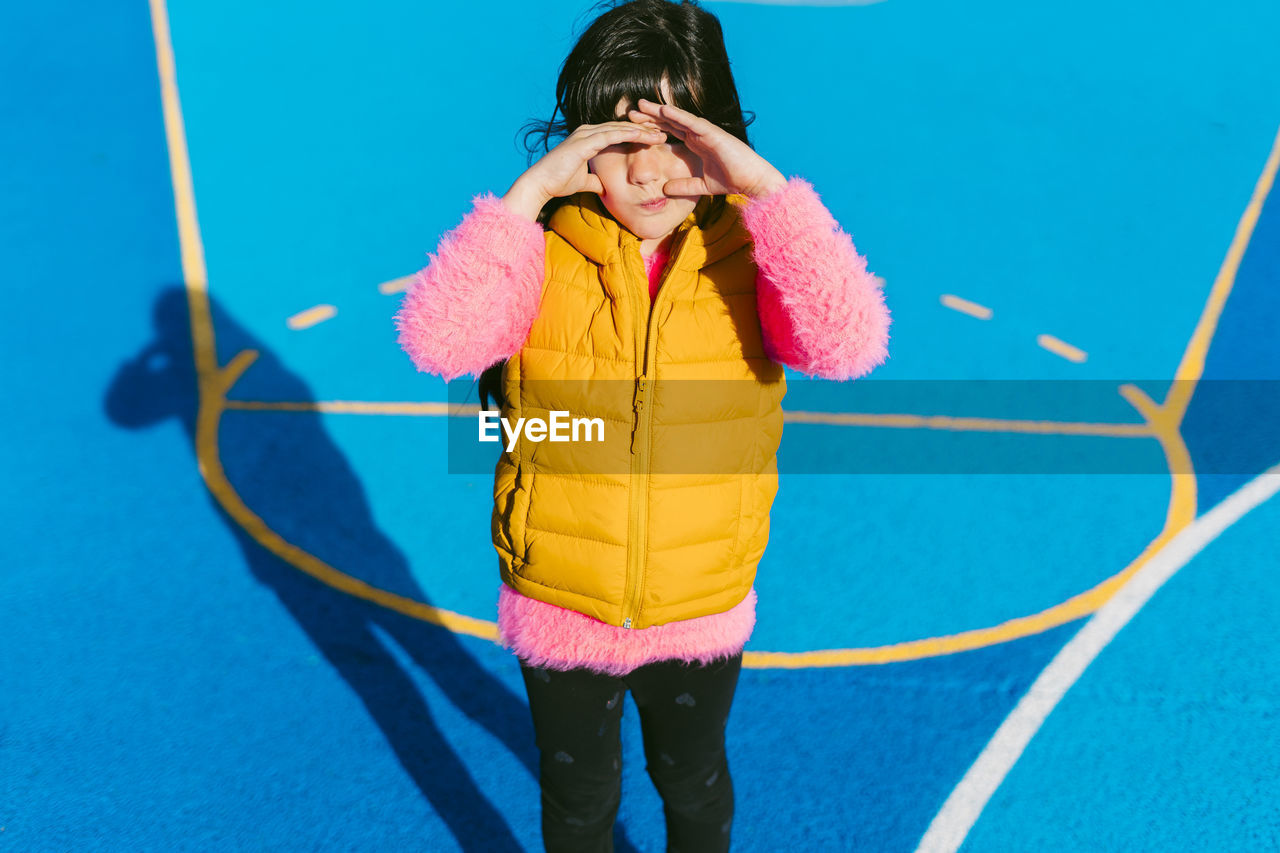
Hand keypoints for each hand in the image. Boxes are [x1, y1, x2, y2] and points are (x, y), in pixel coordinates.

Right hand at [502, 121, 666, 219]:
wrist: (541, 185)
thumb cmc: (558, 183)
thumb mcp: (585, 182)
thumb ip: (596, 180)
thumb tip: (606, 186)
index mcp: (588, 138)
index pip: (618, 133)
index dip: (637, 135)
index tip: (654, 140)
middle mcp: (588, 131)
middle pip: (622, 127)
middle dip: (644, 129)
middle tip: (664, 132)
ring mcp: (586, 133)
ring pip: (620, 128)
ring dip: (641, 131)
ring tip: (660, 134)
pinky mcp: (585, 140)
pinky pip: (612, 135)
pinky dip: (630, 135)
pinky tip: (645, 136)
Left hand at [629, 98, 786, 198]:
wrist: (752, 180)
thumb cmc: (732, 180)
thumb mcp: (702, 186)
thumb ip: (684, 186)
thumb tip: (665, 189)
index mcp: (695, 144)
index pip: (669, 132)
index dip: (651, 128)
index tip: (633, 127)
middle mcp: (698, 134)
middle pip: (669, 122)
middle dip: (650, 116)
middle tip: (630, 111)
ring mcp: (705, 131)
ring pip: (677, 118)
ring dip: (659, 111)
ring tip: (641, 105)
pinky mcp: (713, 133)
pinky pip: (692, 122)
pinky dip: (678, 116)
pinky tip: (664, 110)